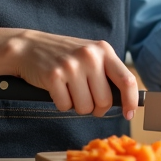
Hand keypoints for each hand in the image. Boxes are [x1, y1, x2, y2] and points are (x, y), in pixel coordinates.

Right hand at [8, 30, 138, 120]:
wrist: (29, 46)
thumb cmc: (64, 56)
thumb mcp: (90, 55)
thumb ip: (108, 73)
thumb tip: (127, 102)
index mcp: (103, 50)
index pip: (127, 80)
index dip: (131, 101)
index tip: (130, 113)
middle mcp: (90, 56)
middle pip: (104, 101)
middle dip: (95, 107)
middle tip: (85, 98)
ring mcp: (71, 65)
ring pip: (85, 107)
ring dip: (76, 105)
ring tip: (69, 90)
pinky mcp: (54, 76)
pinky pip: (65, 106)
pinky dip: (61, 103)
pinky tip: (56, 88)